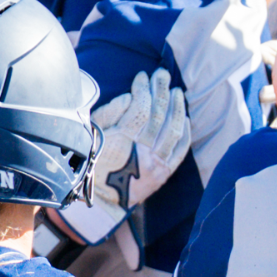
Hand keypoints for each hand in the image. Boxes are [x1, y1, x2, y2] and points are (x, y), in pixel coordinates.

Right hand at [61, 69, 189, 242]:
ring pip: (173, 130)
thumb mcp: (92, 135)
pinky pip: (180, 150)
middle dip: (161, 91)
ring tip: (178, 91)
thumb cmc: (91, 162)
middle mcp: (143, 151)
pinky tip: (186, 118)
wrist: (99, 201)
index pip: (140, 107)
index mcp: (122, 140)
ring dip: (177, 108)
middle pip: (158, 115)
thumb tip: (132, 96)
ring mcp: (156, 163)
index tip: (142, 75)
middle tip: (163, 74)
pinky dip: (185, 133)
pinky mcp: (164, 173)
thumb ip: (110, 113)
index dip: (143, 89)